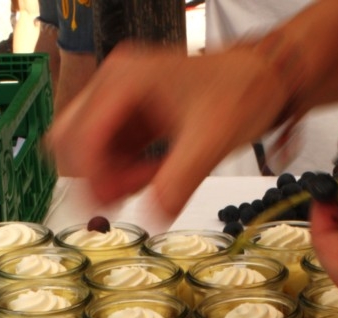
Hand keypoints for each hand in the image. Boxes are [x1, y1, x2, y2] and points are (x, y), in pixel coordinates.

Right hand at [47, 41, 288, 216]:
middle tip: (123, 198)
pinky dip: (127, 173)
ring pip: (90, 151)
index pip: (81, 134)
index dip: (89, 177)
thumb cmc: (243, 89)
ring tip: (152, 181)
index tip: (102, 207)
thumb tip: (153, 218)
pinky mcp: (134, 119)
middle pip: (72, 141)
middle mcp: (115, 86)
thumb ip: (180, 181)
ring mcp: (122, 102)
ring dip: (112, 177)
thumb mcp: (212, 139)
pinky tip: (156, 176)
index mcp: (125, 79)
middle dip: (93, 176)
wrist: (265, 79)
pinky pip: (113, 154)